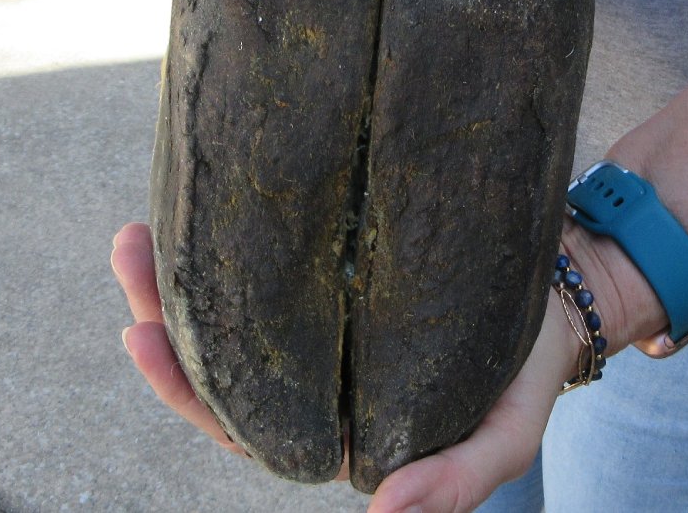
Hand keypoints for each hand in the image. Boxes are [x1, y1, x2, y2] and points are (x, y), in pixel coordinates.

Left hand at [110, 221, 653, 511]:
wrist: (558, 295)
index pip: (241, 421)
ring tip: (141, 227)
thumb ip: (455, 483)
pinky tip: (211, 205)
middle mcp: (315, 376)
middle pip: (220, 358)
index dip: (181, 387)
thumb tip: (381, 511)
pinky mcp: (339, 270)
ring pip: (235, 308)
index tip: (136, 334)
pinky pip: (273, 263)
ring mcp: (322, 320)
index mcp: (334, 425)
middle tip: (130, 248)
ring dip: (183, 270)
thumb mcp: (505, 436)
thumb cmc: (526, 371)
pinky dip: (234, 239)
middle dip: (163, 309)